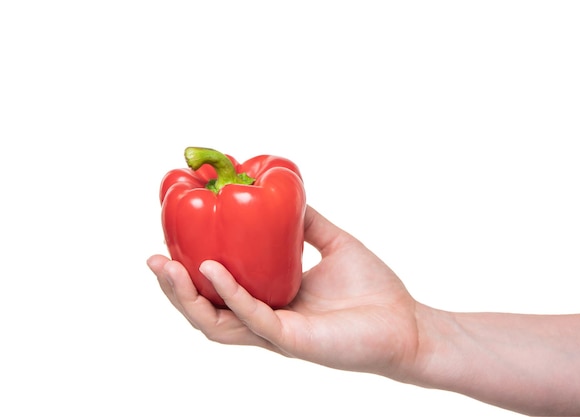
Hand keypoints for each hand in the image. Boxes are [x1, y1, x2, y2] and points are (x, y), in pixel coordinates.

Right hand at [147, 205, 422, 380]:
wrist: (407, 324)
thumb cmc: (374, 290)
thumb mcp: (332, 242)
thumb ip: (305, 222)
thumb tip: (283, 193)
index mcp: (270, 298)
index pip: (219, 290)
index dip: (189, 269)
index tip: (170, 239)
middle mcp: (266, 319)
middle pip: (205, 310)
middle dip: (174, 287)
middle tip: (151, 257)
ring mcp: (277, 334)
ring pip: (216, 323)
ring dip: (187, 295)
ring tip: (164, 266)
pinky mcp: (293, 340)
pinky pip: (253, 318)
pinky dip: (230, 294)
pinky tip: (213, 270)